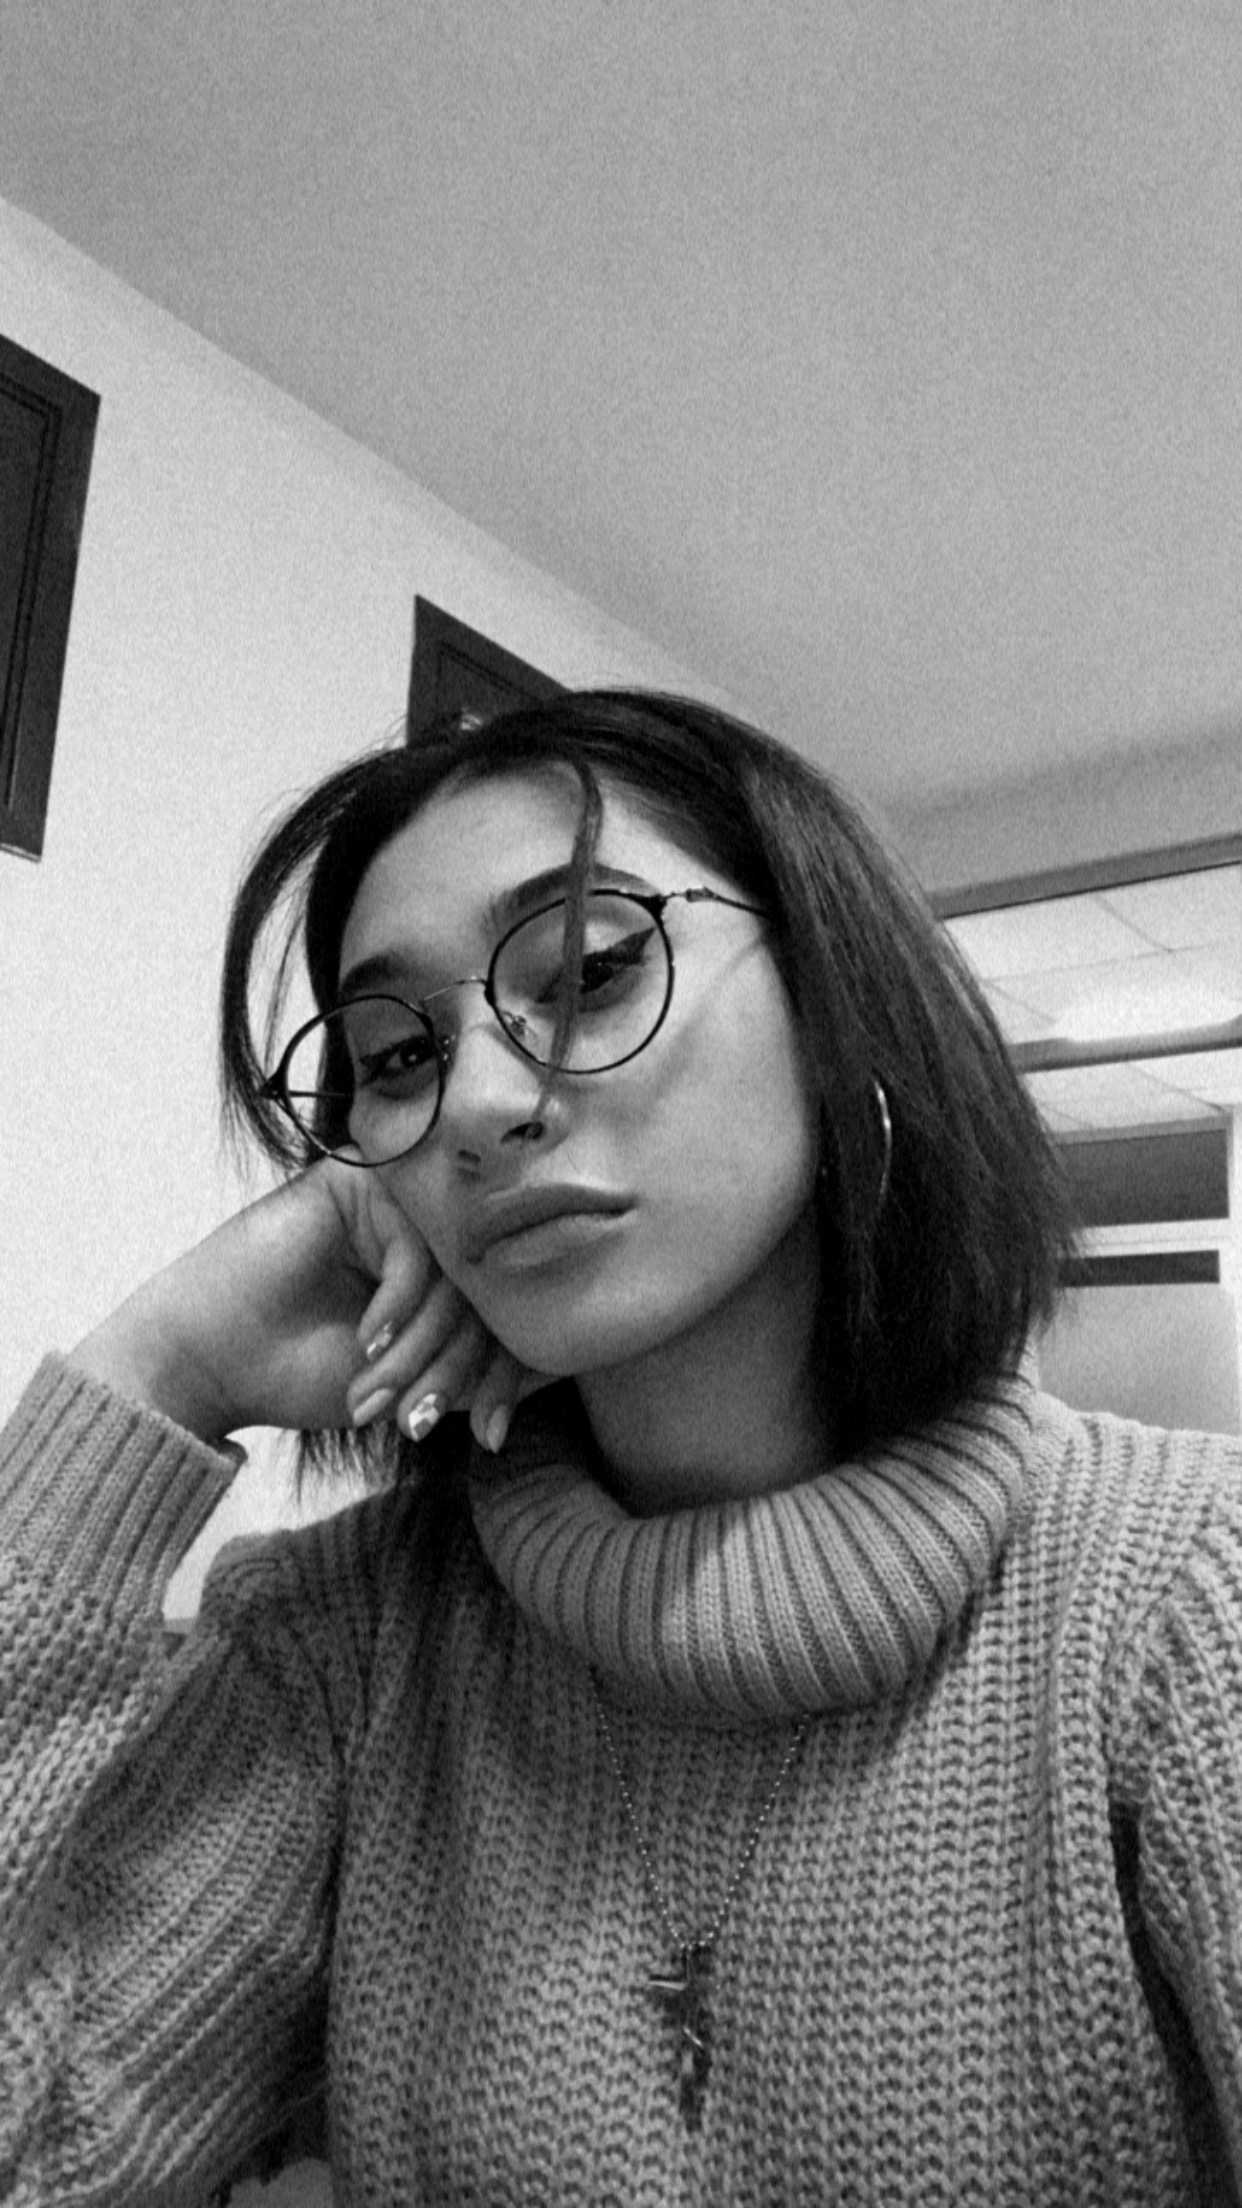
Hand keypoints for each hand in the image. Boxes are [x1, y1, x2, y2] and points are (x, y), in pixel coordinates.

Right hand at [70, 1160, 540, 1450]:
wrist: (211, 1365)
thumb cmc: (306, 1373)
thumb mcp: (416, 1381)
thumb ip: (478, 1366)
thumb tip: (564, 1366)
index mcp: (448, 1265)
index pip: (507, 1310)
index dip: (505, 1375)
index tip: (491, 1434)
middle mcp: (429, 1224)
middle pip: (488, 1292)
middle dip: (459, 1369)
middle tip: (422, 1420)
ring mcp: (394, 1198)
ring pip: (455, 1276)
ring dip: (421, 1350)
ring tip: (382, 1397)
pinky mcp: (356, 1183)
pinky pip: (414, 1251)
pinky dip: (396, 1310)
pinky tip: (365, 1344)